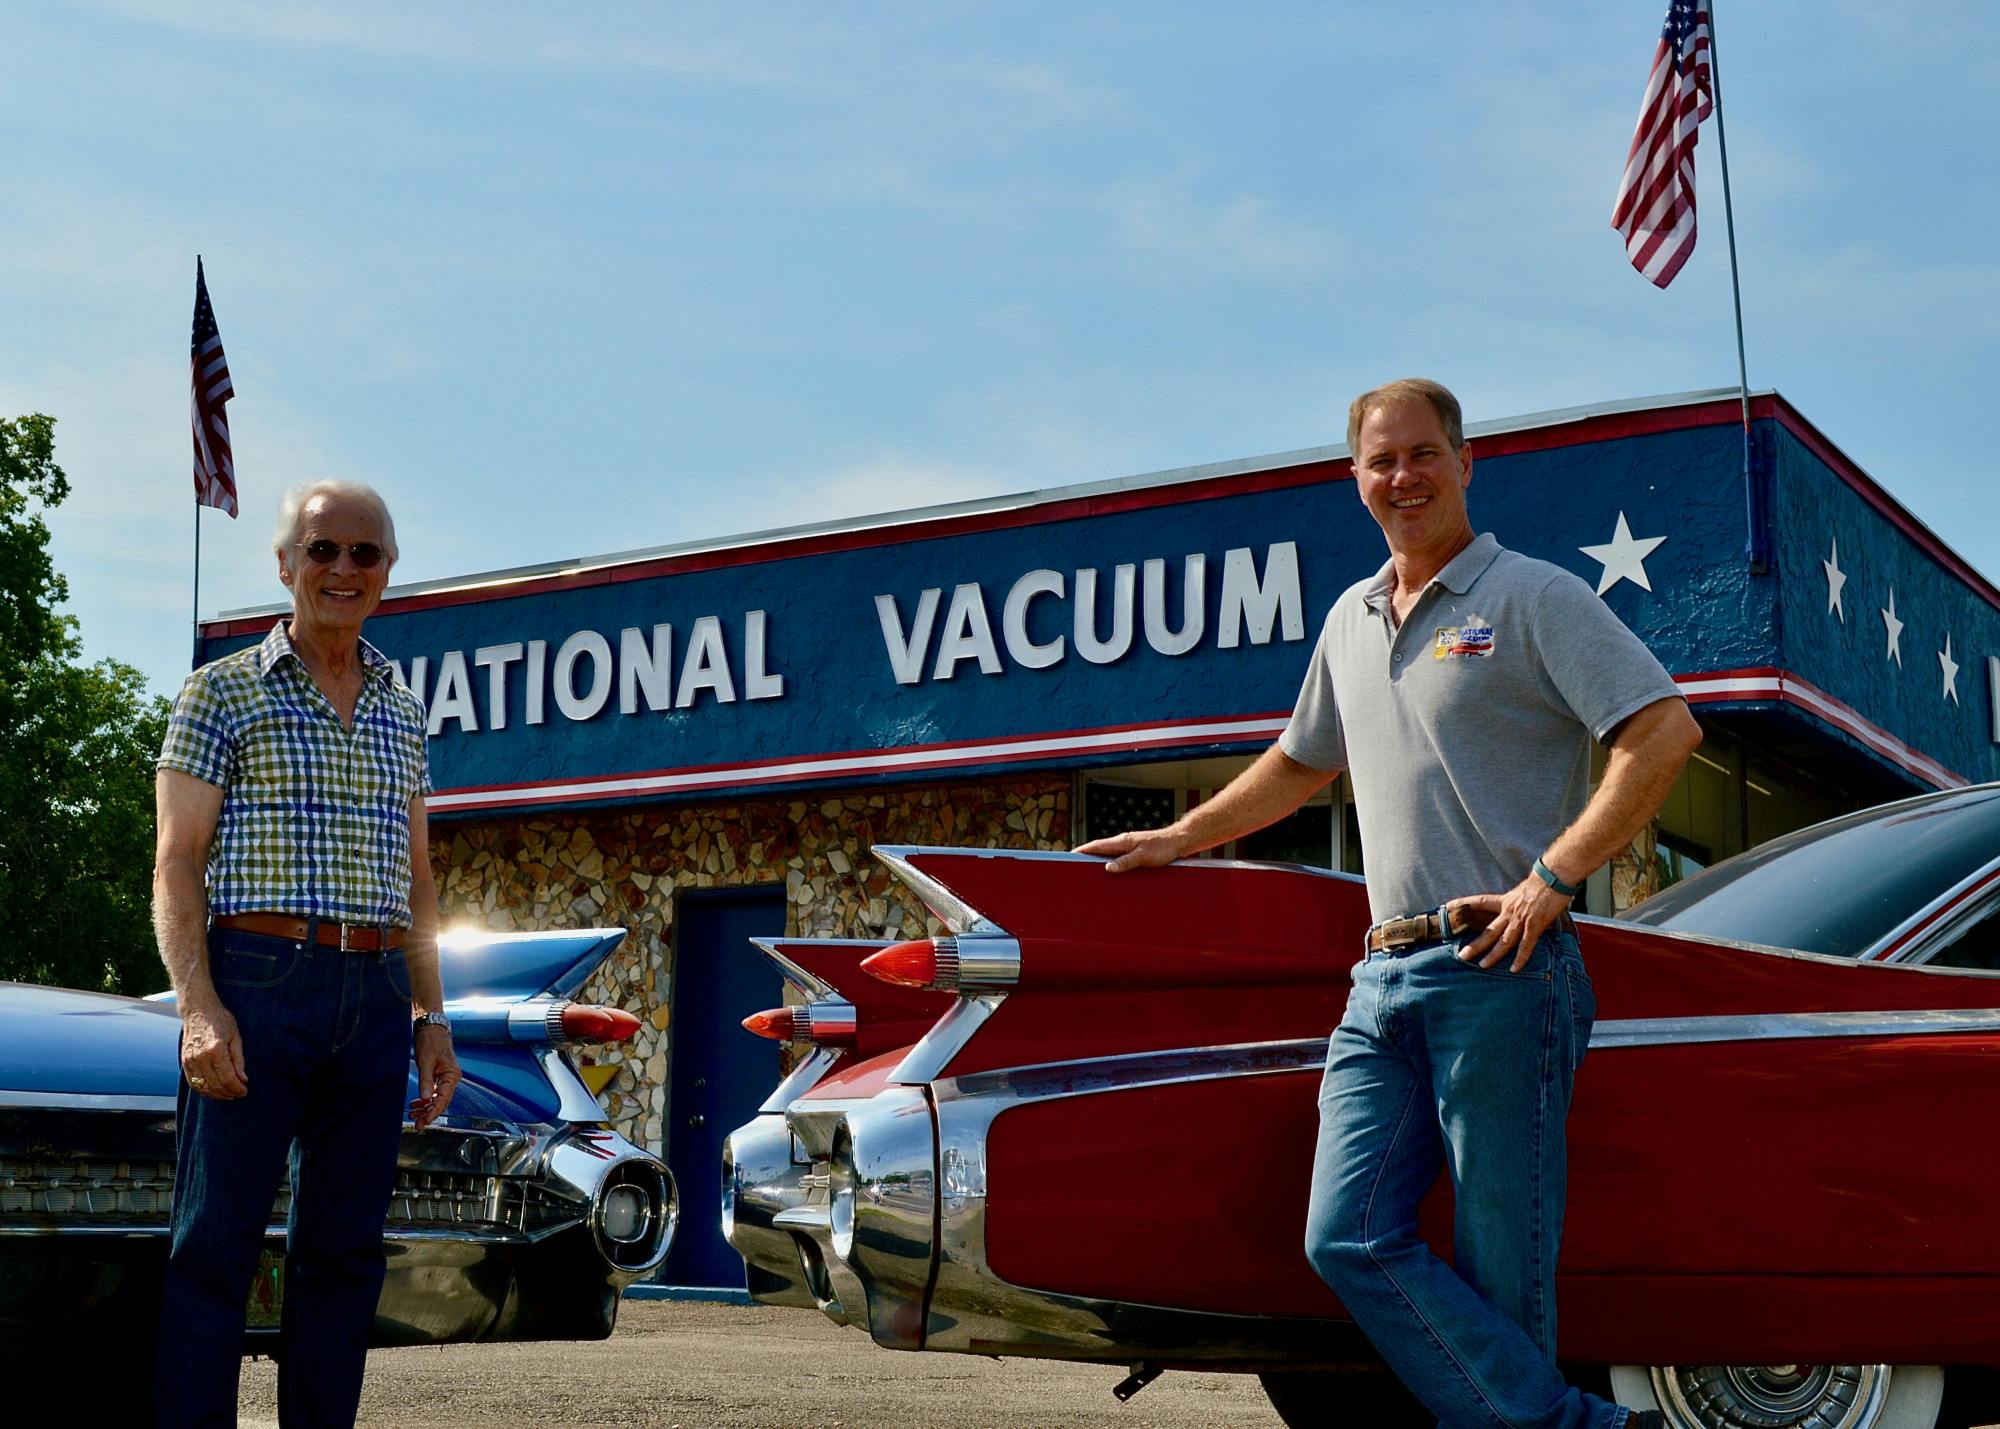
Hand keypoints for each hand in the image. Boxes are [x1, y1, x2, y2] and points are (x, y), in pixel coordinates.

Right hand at [181, 999, 248, 1098]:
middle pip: (216, 1085)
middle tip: (239, 1094)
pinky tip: (214, 1091)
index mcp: (216, 1050)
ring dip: (217, 1094)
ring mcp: (190, 1060)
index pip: (227, 1078)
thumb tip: (243, 1079)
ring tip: (228, 1095)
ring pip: (204, 1086)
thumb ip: (239, 1060)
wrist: (198, 1010)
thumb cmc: (220, 1020)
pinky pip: (193, 1083)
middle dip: (229, 1093)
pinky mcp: (184, 1062)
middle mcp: (201, 1057)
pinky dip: (204, 1090)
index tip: (245, 1091)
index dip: (237, 1088)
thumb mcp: (236, 1037)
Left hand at [410, 1025, 460, 1128]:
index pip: (443, 1098)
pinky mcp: (438, 1075)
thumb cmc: (430, 1041)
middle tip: (417, 1124)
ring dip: (426, 1108)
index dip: (434, 1111)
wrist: (430, 1027)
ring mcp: (445, 1077)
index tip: (424, 1121)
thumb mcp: (426, 1060)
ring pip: (437, 1098)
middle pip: (442, 1101)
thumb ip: (426, 1080)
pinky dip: (425, 1099)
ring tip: (413, 1116)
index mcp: (451, 1075)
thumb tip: (425, 1099)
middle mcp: (451, 1078)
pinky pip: (433, 1092)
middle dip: (429, 1113)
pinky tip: (415, 1105)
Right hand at [1074, 825, 1188, 873]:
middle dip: (1086, 857)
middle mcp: (1123, 842)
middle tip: (1074, 867)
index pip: (1096, 846)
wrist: (1178, 841)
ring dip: (1098, 861)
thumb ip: (1125, 862)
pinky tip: (1110, 872)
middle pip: (1099, 850)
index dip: (1081, 851)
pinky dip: (1110, 863)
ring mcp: (1129, 846)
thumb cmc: (1163, 848)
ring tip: (1088, 872)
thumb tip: (1107, 868)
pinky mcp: (1135, 851)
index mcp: (1121, 841)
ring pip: (1108, 854)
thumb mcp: (1143, 857)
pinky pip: (1118, 857)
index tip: (1068, 856)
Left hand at [1452, 876, 1572, 971]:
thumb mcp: (1524, 889)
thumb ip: (1518, 901)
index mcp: (1506, 901)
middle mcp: (1509, 912)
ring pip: (1504, 941)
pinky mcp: (1535, 926)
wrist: (1554, 877)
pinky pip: (1526, 945)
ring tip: (1482, 965)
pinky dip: (1520, 958)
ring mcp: (1521, 920)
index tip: (1448, 906)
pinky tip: (1514, 969)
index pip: (1480, 901)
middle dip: (1475, 944)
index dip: (1464, 903)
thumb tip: (1520, 906)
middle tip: (1462, 955)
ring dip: (1493, 955)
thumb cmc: (1544, 881)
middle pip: (1489, 931)